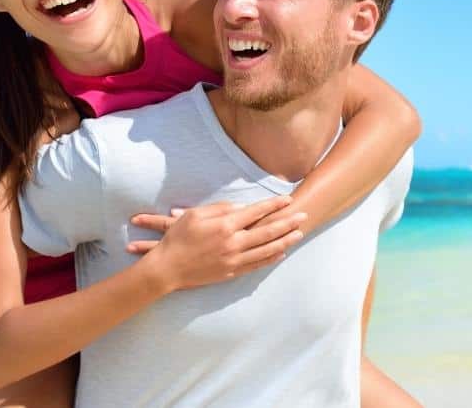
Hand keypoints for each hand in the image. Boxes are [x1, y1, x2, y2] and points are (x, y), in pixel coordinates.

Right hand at [127, 197, 306, 290]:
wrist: (167, 268)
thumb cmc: (178, 238)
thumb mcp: (196, 214)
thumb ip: (220, 209)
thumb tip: (242, 207)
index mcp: (225, 225)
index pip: (256, 212)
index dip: (274, 205)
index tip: (288, 199)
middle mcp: (233, 243)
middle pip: (267, 231)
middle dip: (288, 223)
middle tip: (304, 217)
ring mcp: (233, 260)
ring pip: (266, 250)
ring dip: (285, 241)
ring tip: (299, 234)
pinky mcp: (231, 272)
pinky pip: (256, 265)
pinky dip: (270, 258)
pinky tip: (281, 253)